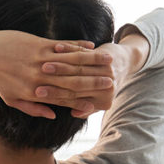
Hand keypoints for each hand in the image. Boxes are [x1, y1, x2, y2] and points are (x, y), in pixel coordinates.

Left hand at [0, 30, 113, 118]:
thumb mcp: (11, 98)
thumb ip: (33, 109)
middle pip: (73, 82)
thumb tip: (54, 115)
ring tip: (109, 62)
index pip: (64, 98)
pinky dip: (79, 46)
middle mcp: (40, 77)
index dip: (83, 100)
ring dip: (93, 62)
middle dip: (94, 82)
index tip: (98, 101)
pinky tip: (92, 46)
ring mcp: (41, 59)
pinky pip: (64, 46)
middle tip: (112, 82)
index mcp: (34, 92)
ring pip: (72, 63)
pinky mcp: (40, 44)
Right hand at [33, 31, 148, 116]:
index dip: (54, 95)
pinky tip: (56, 48)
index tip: (37, 93)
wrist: (125, 63)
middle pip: (75, 83)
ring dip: (60, 64)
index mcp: (105, 101)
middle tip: (38, 77)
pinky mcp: (106, 57)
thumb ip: (86, 110)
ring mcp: (108, 71)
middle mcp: (107, 87)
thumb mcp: (101, 101)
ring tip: (43, 64)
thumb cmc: (106, 86)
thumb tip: (75, 115)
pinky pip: (85, 54)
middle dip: (54, 79)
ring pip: (79, 67)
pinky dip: (70, 49)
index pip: (72, 99)